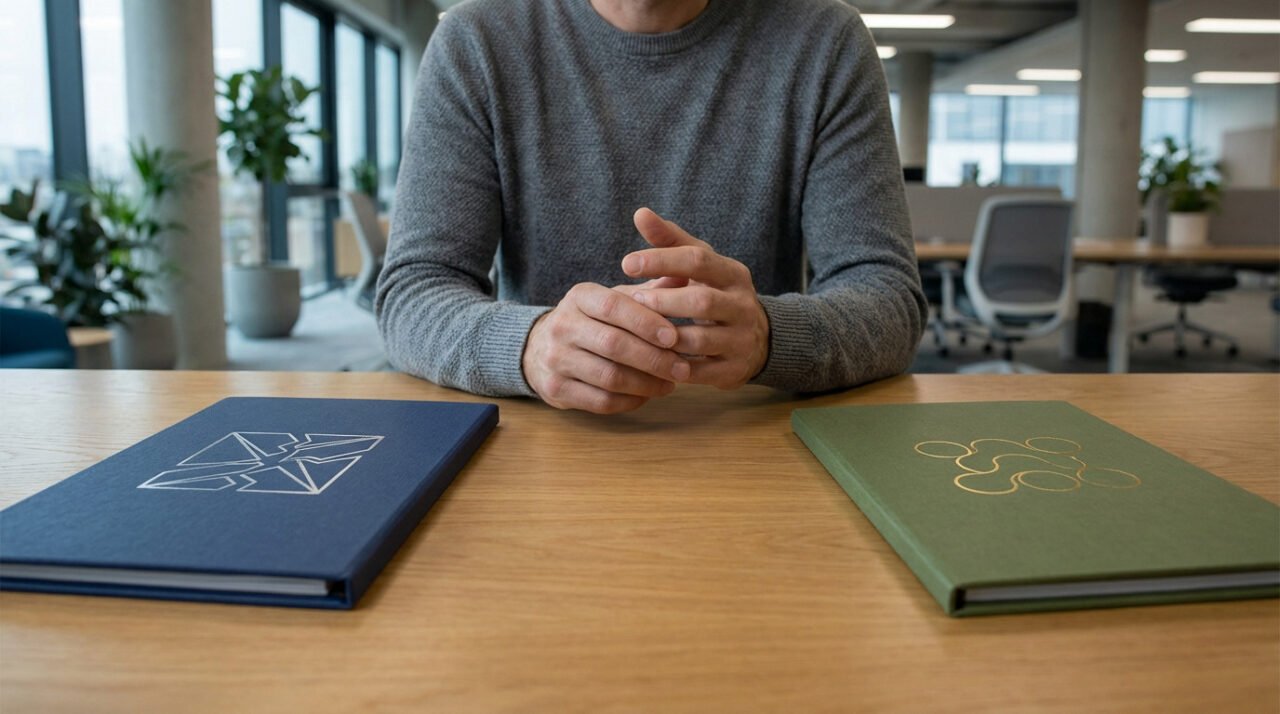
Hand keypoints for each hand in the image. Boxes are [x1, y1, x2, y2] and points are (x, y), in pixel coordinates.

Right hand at [522, 282, 691, 413]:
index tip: (674, 337)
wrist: (539, 349)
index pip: (614, 307)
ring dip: (647, 384)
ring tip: (670, 383)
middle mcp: (562, 325)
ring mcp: (555, 359)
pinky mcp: (555, 389)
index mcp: (579, 297)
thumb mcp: (614, 299)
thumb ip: (648, 292)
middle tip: (682, 368)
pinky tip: (647, 395)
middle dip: (654, 359)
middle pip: (614, 345)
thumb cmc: (593, 321)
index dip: (646, 323)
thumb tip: (685, 275)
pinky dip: (630, 401)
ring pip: (610, 377)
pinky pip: (601, 401)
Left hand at [618, 208, 769, 389]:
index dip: (661, 260)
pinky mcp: (735, 370)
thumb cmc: (714, 291)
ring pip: (700, 340)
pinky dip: (673, 367)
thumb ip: (670, 240)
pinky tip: (650, 359)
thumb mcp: (699, 264)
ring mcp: (741, 339)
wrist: (755, 339)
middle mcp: (742, 305)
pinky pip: (701, 372)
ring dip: (664, 337)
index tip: (627, 263)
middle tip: (631, 301)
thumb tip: (640, 213)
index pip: (698, 260)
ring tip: (636, 332)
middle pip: (702, 301)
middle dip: (663, 302)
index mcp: (733, 274)